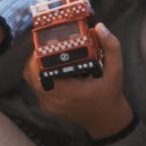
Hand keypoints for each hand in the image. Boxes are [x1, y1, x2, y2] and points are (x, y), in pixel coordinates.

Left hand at [24, 23, 133, 138]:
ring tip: (45, 52)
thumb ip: (111, 47)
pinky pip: (35, 86)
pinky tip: (47, 64)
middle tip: (46, 43)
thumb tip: (99, 27)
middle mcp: (56, 101)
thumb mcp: (116, 70)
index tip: (47, 42)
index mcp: (70, 93)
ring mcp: (49, 105)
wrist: (105, 118)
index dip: (39, 56)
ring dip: (34, 64)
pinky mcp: (47, 106)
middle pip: (31, 74)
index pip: (43, 73)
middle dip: (35, 56)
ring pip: (30, 80)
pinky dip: (37, 74)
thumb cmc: (110, 93)